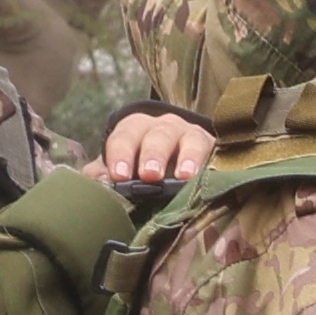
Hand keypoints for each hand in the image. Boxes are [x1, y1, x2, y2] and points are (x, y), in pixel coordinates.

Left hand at [101, 105, 217, 190]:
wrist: (176, 158)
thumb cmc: (140, 166)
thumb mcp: (120, 167)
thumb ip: (103, 175)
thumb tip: (98, 186)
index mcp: (136, 129)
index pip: (126, 136)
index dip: (122, 154)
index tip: (119, 175)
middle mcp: (165, 128)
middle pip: (159, 135)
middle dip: (154, 154)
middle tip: (150, 175)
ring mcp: (193, 137)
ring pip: (191, 141)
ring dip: (188, 157)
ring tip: (185, 176)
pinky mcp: (215, 151)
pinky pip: (217, 154)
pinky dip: (214, 164)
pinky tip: (211, 177)